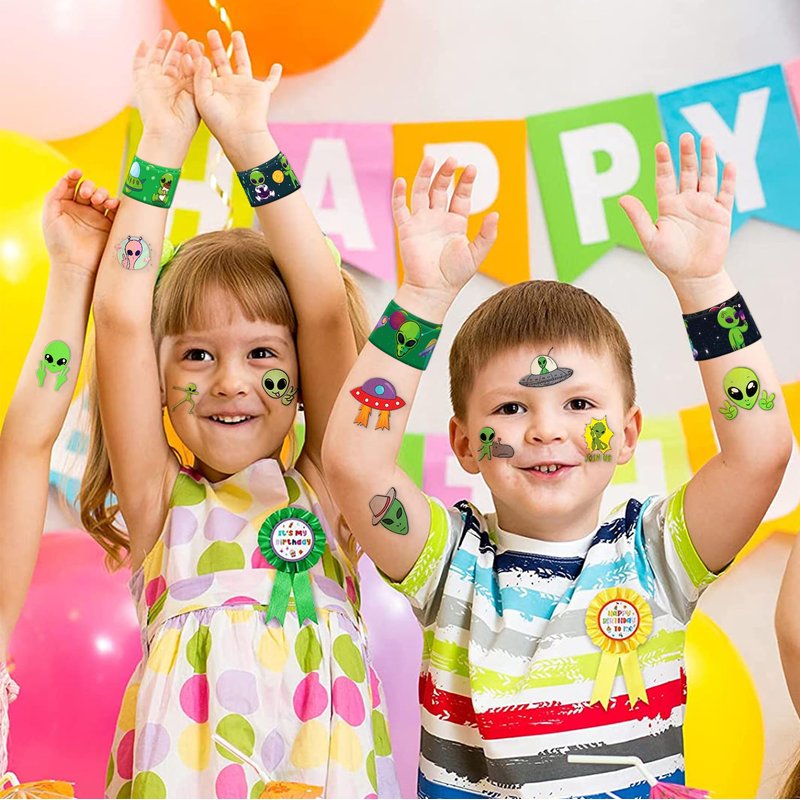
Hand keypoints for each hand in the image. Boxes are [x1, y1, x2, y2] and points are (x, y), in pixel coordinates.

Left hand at [42, 169, 118, 277]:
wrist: (76, 265)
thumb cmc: (59, 244)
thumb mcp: (50, 217)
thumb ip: (55, 195)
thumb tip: (65, 179)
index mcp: (66, 206)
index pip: (72, 185)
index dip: (74, 176)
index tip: (77, 173)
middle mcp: (83, 211)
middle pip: (90, 189)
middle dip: (90, 187)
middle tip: (87, 195)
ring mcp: (97, 218)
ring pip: (104, 197)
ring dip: (103, 194)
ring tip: (100, 201)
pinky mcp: (110, 226)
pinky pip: (117, 210)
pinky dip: (117, 204)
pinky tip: (113, 204)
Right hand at [133, 30, 198, 153]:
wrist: (169, 132)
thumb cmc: (186, 120)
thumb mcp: (196, 93)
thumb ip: (196, 74)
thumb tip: (197, 56)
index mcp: (185, 91)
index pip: (188, 68)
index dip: (192, 56)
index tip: (199, 45)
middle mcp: (170, 86)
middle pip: (173, 61)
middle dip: (178, 48)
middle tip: (185, 36)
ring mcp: (155, 84)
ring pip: (157, 59)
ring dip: (162, 46)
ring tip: (169, 33)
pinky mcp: (142, 83)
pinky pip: (138, 65)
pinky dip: (140, 54)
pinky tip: (145, 42)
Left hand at [190, 30, 281, 162]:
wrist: (241, 135)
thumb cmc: (219, 121)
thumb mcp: (202, 97)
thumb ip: (200, 76)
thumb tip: (204, 57)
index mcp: (213, 89)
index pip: (203, 67)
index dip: (197, 55)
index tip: (191, 43)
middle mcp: (228, 86)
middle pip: (221, 61)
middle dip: (216, 47)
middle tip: (211, 33)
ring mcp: (245, 88)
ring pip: (243, 63)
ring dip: (240, 49)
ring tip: (235, 34)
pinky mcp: (261, 92)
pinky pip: (271, 82)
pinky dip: (275, 75)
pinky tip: (277, 66)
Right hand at [392, 157, 497, 306]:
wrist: (432, 290)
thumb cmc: (454, 276)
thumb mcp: (476, 254)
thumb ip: (487, 234)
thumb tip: (495, 214)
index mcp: (455, 224)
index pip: (461, 196)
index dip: (466, 182)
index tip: (472, 168)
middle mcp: (438, 220)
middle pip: (441, 189)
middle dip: (446, 174)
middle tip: (452, 159)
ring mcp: (421, 223)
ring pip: (421, 192)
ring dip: (425, 176)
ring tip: (431, 160)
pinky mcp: (406, 229)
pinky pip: (400, 208)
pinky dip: (399, 194)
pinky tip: (402, 180)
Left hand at [619, 134, 735, 283]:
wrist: (692, 276)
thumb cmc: (668, 260)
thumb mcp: (650, 238)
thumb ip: (638, 217)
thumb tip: (622, 198)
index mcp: (668, 206)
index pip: (665, 178)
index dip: (663, 162)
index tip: (661, 146)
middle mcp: (686, 202)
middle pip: (687, 172)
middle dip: (687, 154)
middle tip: (686, 136)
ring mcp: (705, 206)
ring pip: (707, 177)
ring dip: (707, 159)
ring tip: (706, 139)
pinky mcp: (721, 214)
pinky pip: (726, 193)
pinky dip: (729, 179)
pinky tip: (729, 164)